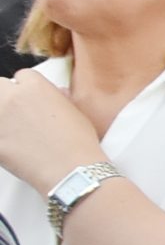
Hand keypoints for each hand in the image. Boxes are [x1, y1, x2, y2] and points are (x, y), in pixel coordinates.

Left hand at [0, 72, 100, 193]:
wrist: (70, 168)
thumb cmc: (78, 141)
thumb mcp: (76, 112)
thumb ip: (60, 97)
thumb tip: (57, 93)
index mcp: (35, 86)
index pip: (22, 75)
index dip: (27, 87)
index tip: (30, 98)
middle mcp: (12, 97)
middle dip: (7, 96)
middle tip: (16, 111)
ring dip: (3, 116)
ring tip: (14, 129)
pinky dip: (2, 138)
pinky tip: (12, 146)